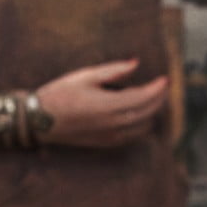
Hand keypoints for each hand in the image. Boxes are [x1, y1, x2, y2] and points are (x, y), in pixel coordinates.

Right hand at [36, 60, 167, 147]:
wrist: (40, 121)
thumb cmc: (60, 94)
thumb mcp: (86, 76)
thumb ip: (113, 71)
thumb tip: (136, 63)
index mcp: (108, 106)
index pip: (143, 98)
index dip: (157, 89)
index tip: (165, 79)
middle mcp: (112, 124)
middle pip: (147, 113)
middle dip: (159, 99)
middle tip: (164, 87)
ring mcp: (110, 136)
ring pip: (142, 126)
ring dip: (152, 112)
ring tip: (154, 99)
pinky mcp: (105, 143)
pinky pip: (132, 136)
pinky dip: (142, 125)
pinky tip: (140, 115)